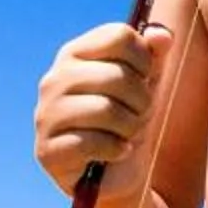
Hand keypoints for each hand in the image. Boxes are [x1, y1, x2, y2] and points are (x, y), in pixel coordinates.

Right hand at [35, 21, 174, 196]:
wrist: (117, 173)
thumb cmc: (129, 120)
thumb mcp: (147, 85)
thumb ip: (154, 56)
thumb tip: (162, 35)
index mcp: (75, 54)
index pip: (119, 37)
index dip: (144, 60)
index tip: (145, 79)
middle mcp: (54, 79)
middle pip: (116, 75)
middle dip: (142, 100)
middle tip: (141, 114)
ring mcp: (46, 115)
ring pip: (105, 110)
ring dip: (131, 127)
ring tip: (129, 134)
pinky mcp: (46, 150)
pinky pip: (91, 143)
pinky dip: (116, 150)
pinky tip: (117, 152)